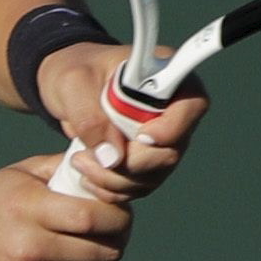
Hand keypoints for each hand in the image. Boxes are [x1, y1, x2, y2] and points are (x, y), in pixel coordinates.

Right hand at [0, 154, 132, 260]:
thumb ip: (64, 168)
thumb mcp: (17, 176)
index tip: (118, 209)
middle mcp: (28, 249)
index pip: (94, 217)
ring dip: (103, 260)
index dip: (118, 215)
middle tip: (113, 228)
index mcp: (26, 209)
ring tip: (91, 245)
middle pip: (103, 250)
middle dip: (118, 237)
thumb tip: (109, 164)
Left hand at [33, 42, 203, 201]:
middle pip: (170, 151)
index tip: (140, 137)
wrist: (67, 88)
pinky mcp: (148, 162)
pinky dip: (112, 189)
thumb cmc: (75, 71)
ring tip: (79, 162)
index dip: (172, 128)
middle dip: (128, 163)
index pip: (192, 104)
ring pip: (153, 176)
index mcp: (166, 74)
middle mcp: (173, 110)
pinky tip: (88, 175)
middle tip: (85, 156)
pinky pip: (139, 187)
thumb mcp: (73, 83)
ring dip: (114, 179)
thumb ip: (90, 116)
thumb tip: (113, 157)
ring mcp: (163, 140)